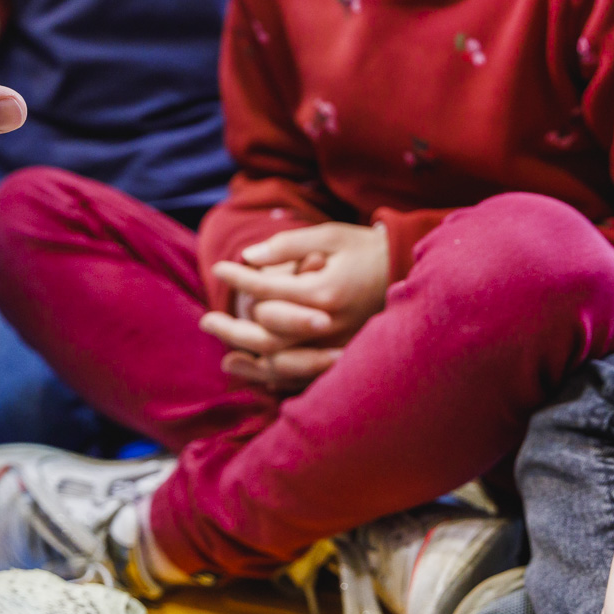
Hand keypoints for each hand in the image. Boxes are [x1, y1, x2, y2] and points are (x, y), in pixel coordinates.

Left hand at [200, 222, 389, 390]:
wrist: (408, 269)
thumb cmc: (365, 248)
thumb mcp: (329, 235)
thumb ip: (287, 246)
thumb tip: (248, 257)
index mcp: (324, 292)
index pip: (268, 290)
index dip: (240, 278)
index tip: (219, 269)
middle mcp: (329, 325)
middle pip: (268, 335)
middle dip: (232, 329)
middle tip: (206, 321)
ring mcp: (337, 346)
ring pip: (283, 363)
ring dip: (251, 361)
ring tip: (225, 357)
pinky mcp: (344, 357)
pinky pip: (305, 377)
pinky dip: (277, 378)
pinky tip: (257, 374)